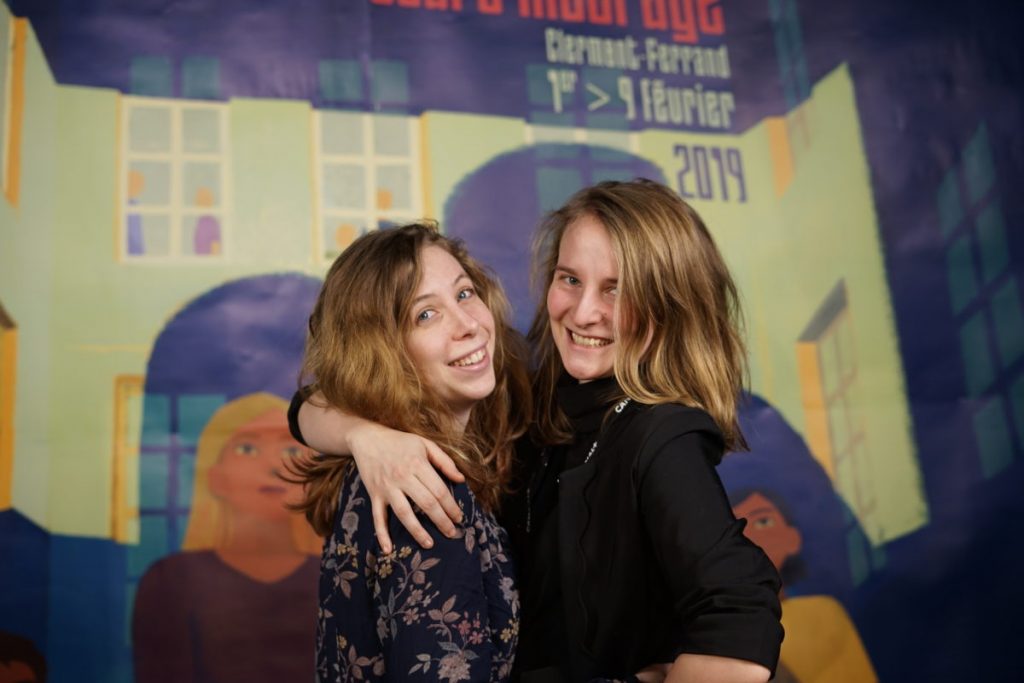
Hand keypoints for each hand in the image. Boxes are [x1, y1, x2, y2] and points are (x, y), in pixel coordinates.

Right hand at [347, 422, 464, 553]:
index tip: (459, 517)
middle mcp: (402, 476)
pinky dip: (382, 534)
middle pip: (426, 503)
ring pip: (404, 513)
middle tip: (452, 533)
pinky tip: (388, 550)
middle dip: (441, 521)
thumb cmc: (400, 441)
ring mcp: (387, 487)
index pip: (439, 490)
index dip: (451, 506)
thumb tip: (461, 480)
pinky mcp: (374, 495)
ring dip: (417, 531)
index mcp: (417, 463)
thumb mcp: (425, 444)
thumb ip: (445, 461)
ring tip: (429, 544)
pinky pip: (377, 517)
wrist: (367, 438)